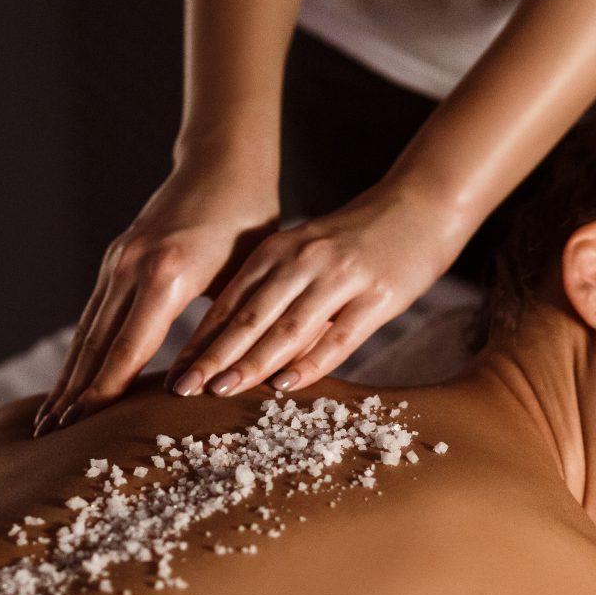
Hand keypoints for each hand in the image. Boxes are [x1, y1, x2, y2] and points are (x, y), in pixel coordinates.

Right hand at [33, 159, 279, 434]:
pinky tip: (70, 379)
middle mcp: (132, 268)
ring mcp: (118, 262)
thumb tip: (212, 387)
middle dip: (72, 395)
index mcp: (167, 275)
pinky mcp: (115, 260)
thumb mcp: (245, 281)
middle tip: (50, 438)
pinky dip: (80, 351)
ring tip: (49, 419)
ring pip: (87, 331)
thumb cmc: (249, 227)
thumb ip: (223, 331)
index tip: (83, 429)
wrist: (224, 167)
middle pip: (94, 345)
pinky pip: (93, 314)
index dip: (104, 393)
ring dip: (67, 377)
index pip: (127, 349)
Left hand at [163, 179, 475, 398]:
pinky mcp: (377, 295)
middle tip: (180, 389)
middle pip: (248, 317)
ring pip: (287, 328)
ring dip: (251, 363)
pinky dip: (310, 363)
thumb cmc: (360, 237)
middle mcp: (303, 262)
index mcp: (279, 250)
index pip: (229, 303)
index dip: (199, 341)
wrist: (423, 203)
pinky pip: (338, 336)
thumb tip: (238, 342)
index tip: (173, 373)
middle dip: (212, 356)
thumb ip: (276, 288)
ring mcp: (340, 277)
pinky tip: (286, 385)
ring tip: (221, 391)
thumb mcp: (308, 252)